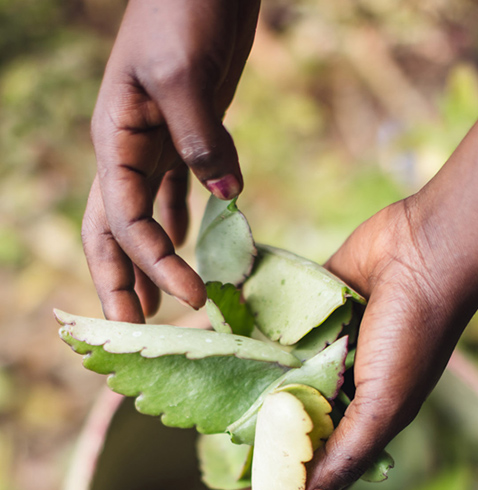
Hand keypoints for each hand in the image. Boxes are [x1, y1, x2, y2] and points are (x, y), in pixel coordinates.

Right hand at [82, 0, 259, 322]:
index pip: (123, 221)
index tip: (189, 299)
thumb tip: (226, 198)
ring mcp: (155, 146)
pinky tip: (190, 243)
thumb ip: (200, 138)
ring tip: (158, 304)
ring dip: (148, 262)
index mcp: (116, 140)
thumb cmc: (184, 7)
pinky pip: (175, 190)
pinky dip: (181, 222)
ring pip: (142, 218)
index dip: (152, 265)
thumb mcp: (185, 71)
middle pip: (113, 233)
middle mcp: (127, 151)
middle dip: (120, 283)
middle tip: (134, 330)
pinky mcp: (185, 137)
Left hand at [233, 87, 477, 489]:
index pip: (313, 462)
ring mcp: (319, 348)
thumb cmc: (414, 334)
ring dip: (241, 391)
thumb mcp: (386, 403)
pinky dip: (243, 339)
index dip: (279, 486)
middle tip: (209, 457)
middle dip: (252, 442)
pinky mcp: (305, 312)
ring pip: (273, 378)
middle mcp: (337, 385)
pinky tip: (209, 347)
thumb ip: (350, 452)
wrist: (422, 252)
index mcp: (360, 415)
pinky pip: (267, 332)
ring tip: (198, 407)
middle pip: (286, 423)